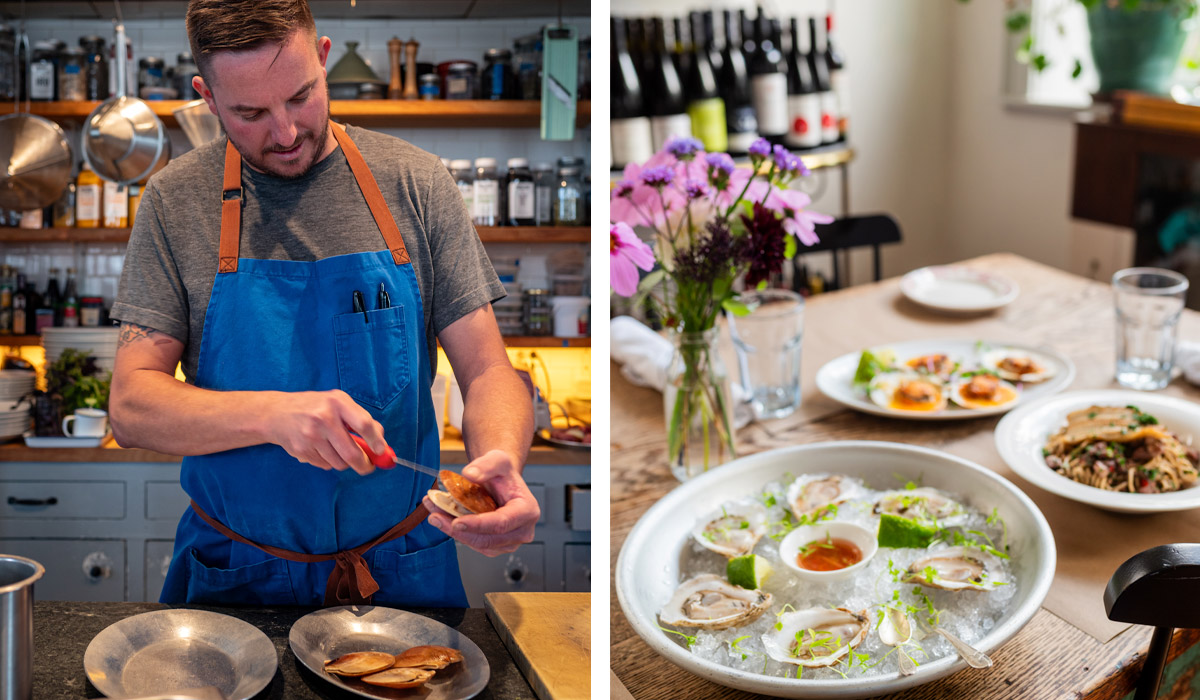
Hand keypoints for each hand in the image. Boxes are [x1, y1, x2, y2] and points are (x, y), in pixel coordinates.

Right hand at [264, 389, 386, 475]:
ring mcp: (311, 436)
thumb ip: (359, 418)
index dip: (376, 441)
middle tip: (367, 467)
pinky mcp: (302, 450)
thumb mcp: (337, 402)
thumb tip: (380, 442)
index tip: (381, 451)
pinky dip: (328, 461)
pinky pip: (325, 465)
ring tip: (336, 449)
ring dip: (344, 462)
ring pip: (339, 463)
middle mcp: (324, 418)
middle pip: (352, 453)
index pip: (364, 424)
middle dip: (364, 465)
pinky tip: (320, 449)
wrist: (277, 413)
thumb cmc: (314, 407)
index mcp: (337, 402)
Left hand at [424, 450, 538, 555]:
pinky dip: (458, 533)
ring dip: (454, 532)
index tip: (456, 522)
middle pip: (488, 538)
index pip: (501, 523)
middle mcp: (523, 531)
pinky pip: (475, 544)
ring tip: (435, 515)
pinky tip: (444, 520)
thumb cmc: (503, 473)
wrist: (501, 482)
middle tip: (435, 516)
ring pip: (479, 544)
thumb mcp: (497, 459)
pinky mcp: (496, 546)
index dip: (478, 525)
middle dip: (459, 530)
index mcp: (527, 511)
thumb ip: (485, 465)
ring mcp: (510, 542)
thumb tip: (469, 474)